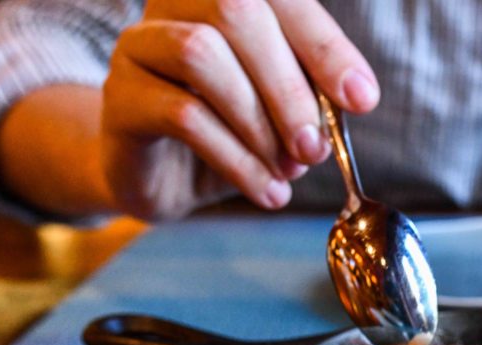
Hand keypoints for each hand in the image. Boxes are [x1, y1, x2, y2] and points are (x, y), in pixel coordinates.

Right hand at [101, 0, 379, 219]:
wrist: (163, 179)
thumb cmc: (231, 134)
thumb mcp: (281, 112)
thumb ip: (311, 93)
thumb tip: (351, 97)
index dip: (325, 44)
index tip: (361, 99)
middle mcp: (176, 5)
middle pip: (236, 10)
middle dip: (289, 87)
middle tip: (315, 147)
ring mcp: (140, 45)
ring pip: (201, 53)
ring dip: (258, 122)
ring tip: (288, 171)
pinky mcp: (120, 96)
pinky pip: (182, 113)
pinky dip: (236, 158)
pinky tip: (266, 189)